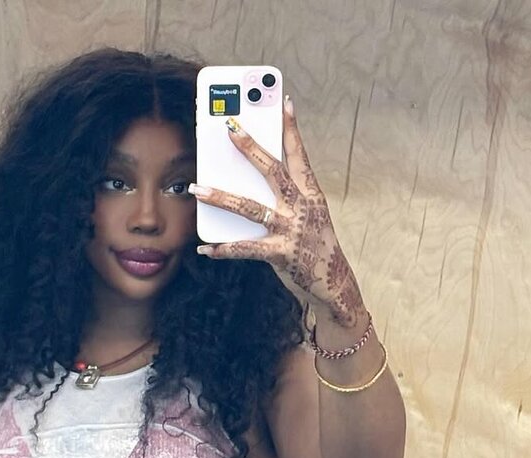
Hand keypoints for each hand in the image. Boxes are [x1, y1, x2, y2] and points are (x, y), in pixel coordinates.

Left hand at [191, 99, 365, 328]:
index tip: (284, 102)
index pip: (299, 155)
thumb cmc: (315, 246)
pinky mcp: (281, 253)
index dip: (292, 129)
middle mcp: (301, 207)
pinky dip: (224, 249)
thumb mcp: (307, 216)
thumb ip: (286, 197)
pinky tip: (206, 247)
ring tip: (198, 188)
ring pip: (250, 208)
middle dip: (249, 148)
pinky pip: (246, 249)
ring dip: (221, 197)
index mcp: (310, 194)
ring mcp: (291, 230)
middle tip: (229, 128)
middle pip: (272, 171)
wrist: (332, 283)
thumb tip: (252, 182)